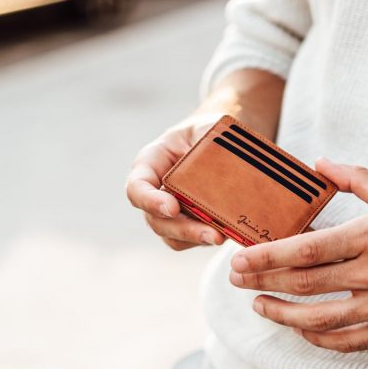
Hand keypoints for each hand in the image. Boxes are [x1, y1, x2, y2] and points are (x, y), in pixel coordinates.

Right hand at [126, 112, 226, 249]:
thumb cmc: (208, 130)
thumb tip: (221, 170)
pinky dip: (207, 240)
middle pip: (156, 220)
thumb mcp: (205, 128)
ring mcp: (171, 211)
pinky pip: (192, 240)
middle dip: (183, 229)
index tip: (172, 208)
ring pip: (173, 236)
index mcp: (149, 165)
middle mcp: (155, 192)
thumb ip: (207, 144)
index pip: (137, 189)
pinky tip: (230, 235)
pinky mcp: (190, 223)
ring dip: (196, 239)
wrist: (220, 141)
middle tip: (210, 234)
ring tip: (222, 237)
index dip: (151, 202)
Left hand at [229, 158, 367, 351]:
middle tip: (236, 279)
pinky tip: (301, 328)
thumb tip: (317, 165)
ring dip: (283, 315)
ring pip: (320, 320)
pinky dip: (319, 337)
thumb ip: (355, 179)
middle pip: (305, 285)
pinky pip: (348, 342)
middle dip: (264, 283)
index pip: (307, 250)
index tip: (239, 259)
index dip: (267, 257)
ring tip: (260, 306)